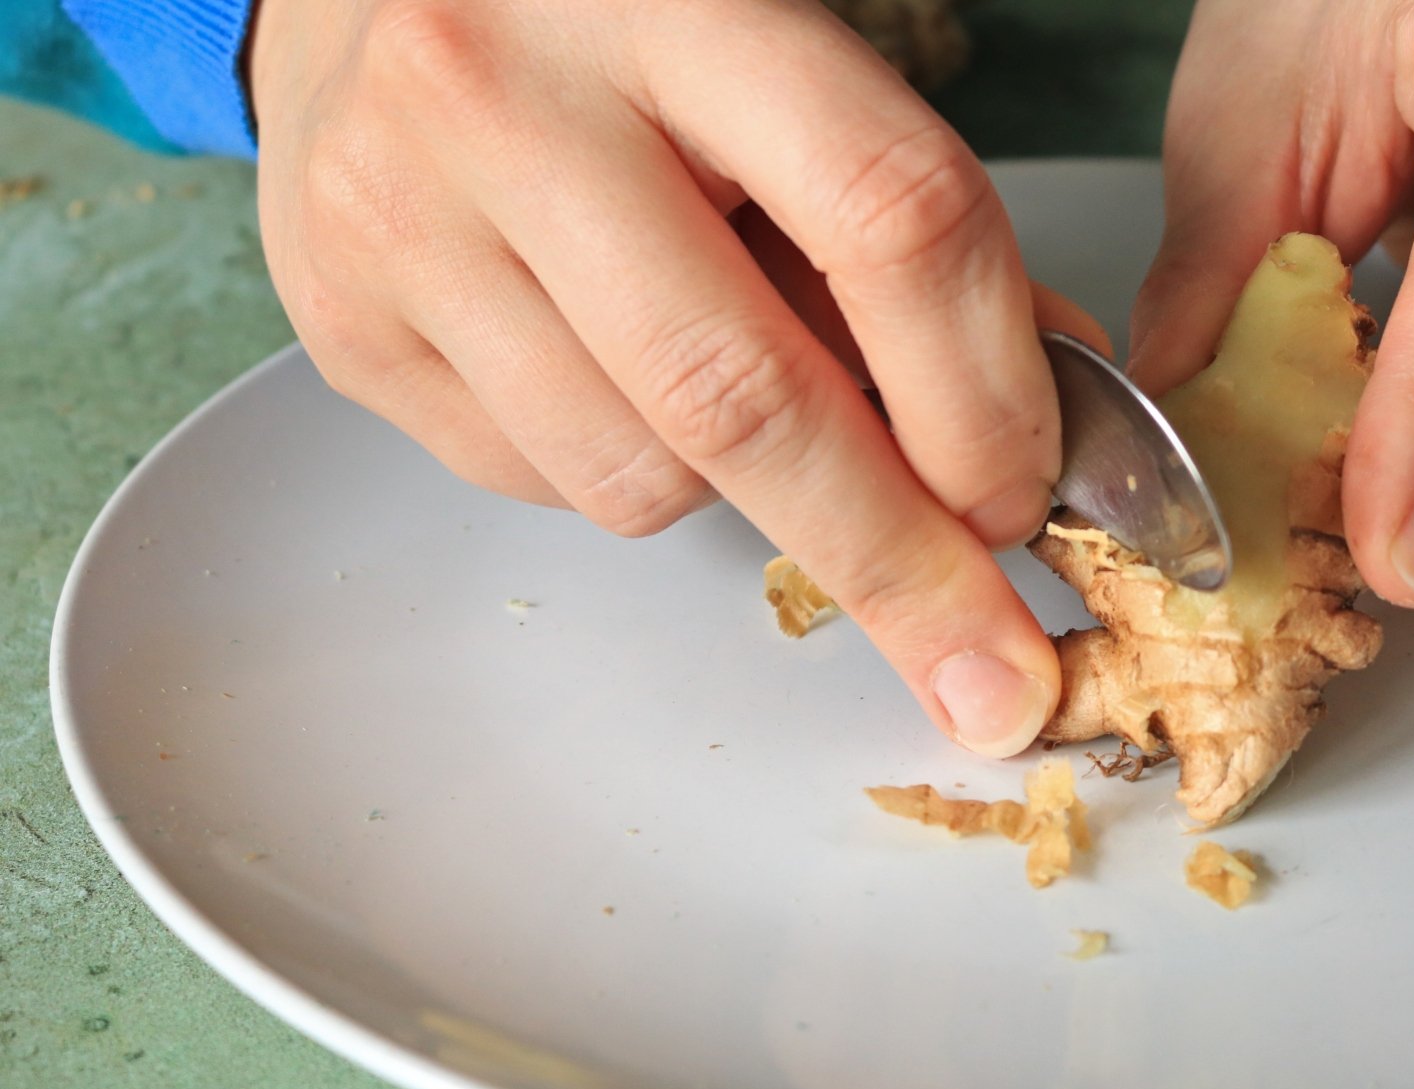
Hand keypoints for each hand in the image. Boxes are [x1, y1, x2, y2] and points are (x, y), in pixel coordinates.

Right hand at [249, 0, 1105, 756]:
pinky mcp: (345, 327)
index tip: (1030, 500)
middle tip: (985, 663)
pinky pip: (543, 486)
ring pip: (640, 475)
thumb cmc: (608, 19)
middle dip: (895, 561)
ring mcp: (401, 219)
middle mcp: (506, 99)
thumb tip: (1032, 411)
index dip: (987, 392)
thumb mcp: (778, 58)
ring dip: (743, 494)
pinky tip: (617, 373)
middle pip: (747, 397)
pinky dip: (629, 471)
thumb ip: (902, 221)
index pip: (888, 218)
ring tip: (735, 388)